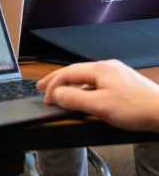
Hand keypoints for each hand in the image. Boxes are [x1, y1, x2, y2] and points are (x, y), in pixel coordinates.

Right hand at [37, 59, 158, 131]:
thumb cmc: (135, 108)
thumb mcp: (99, 106)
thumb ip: (74, 98)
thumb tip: (56, 93)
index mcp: (99, 69)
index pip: (67, 73)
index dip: (52, 85)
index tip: (45, 99)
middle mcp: (107, 66)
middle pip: (75, 71)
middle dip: (56, 79)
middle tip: (40, 87)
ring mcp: (117, 73)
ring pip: (86, 76)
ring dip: (71, 84)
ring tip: (60, 92)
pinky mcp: (125, 82)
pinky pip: (97, 82)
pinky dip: (84, 87)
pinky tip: (85, 96)